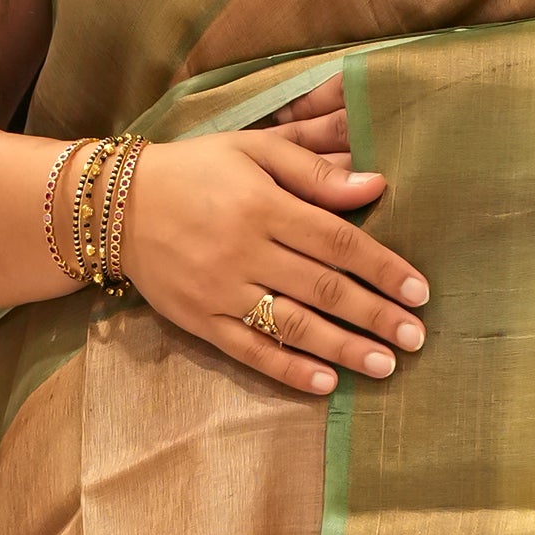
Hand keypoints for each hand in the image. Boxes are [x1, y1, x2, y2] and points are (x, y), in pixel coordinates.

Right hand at [118, 77, 429, 400]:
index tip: (420, 292)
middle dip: (376, 315)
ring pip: (292, 325)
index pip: (338, 241)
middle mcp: (243, 250)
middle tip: (417, 338)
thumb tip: (376, 186)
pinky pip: (249, 351)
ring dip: (343, 348)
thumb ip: (314, 170)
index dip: (384, 268)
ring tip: (385, 366)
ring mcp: (220, 291)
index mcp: (262, 204)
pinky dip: (288, 369)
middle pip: (323, 288)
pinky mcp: (199, 321)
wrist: (114, 205)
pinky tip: (325, 383)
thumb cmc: (197, 170)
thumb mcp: (253, 150)